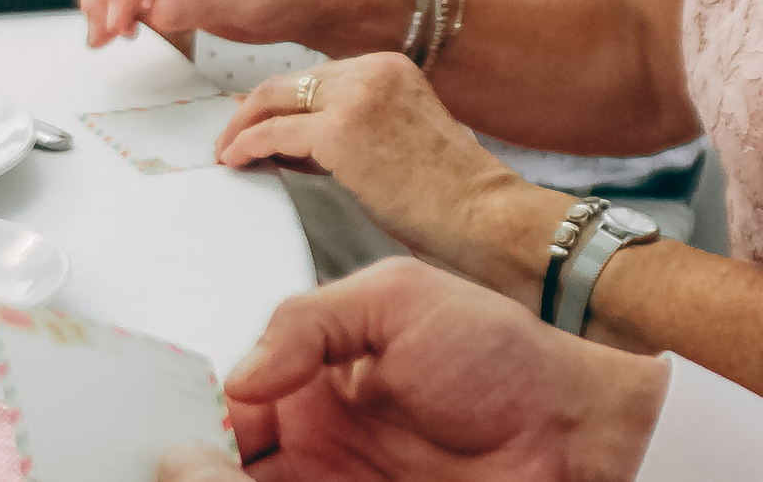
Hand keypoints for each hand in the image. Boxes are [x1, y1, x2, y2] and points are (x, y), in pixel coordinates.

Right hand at [197, 258, 668, 480]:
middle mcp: (317, 450)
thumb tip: (239, 377)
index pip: (230, 413)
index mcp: (311, 387)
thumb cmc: (502, 352)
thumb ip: (307, 321)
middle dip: (200, 472)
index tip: (185, 439)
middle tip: (192, 469)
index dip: (201, 428)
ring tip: (216, 479)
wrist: (578, 426)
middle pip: (229, 469)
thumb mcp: (396, 298)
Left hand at [215, 55, 552, 286]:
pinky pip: (275, 132)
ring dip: (244, 127)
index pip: (318, 77)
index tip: (257, 126)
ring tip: (228, 152)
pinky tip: (236, 160)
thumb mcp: (402, 141)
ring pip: (275, 99)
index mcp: (392, 66)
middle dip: (255, 111)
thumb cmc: (452, 197)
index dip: (282, 103)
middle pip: (290, 82)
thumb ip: (354, 131)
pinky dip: (248, 144)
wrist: (487, 216)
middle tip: (231, 138)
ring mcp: (357, 96)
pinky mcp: (340, 131)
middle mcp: (373, 69)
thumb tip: (297, 145)